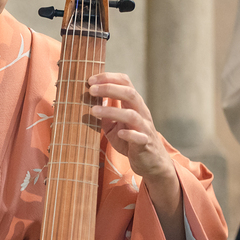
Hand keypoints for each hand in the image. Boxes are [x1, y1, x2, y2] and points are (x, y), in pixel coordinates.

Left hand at [87, 72, 174, 186]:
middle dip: (109, 88)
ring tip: (94, 110)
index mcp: (133, 105)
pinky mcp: (145, 144)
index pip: (125, 83)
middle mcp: (141, 113)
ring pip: (132, 114)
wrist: (151, 162)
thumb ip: (104, 115)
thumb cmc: (129, 140)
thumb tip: (88, 102)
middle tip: (90, 89)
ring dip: (112, 110)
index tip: (90, 80)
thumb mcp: (113, 126)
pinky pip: (139, 137)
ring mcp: (144, 128)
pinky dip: (129, 134)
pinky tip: (119, 133)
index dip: (109, 78)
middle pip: (129, 93)